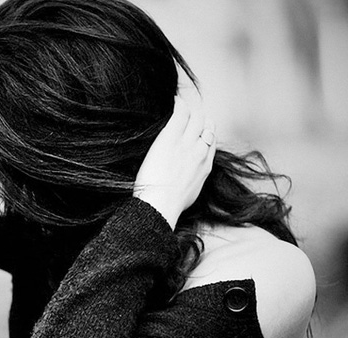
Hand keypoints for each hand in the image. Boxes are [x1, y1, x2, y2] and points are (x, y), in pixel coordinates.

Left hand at [133, 92, 215, 228]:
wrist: (160, 205)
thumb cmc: (168, 205)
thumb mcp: (189, 195)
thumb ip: (191, 182)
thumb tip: (185, 181)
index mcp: (205, 166)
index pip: (210, 140)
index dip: (206, 130)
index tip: (199, 127)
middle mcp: (200, 151)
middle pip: (206, 124)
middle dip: (199, 115)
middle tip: (190, 108)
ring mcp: (187, 143)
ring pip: (196, 116)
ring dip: (189, 105)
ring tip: (181, 98)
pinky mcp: (172, 138)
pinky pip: (180, 113)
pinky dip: (179, 103)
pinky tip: (174, 98)